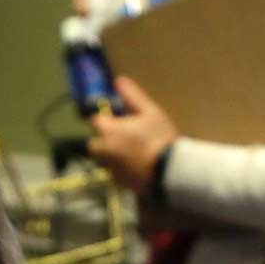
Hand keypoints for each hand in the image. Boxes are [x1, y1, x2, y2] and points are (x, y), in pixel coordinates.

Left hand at [86, 78, 176, 193]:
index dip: (105, 119)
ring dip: (111, 155)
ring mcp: (110, 168)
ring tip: (132, 154)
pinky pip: (114, 173)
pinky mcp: (118, 183)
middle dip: (103, 141)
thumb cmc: (160, 138)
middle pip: (94, 144)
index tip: (117, 120)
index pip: (95, 121)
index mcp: (109, 131)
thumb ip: (132, 96)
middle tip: (123, 139)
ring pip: (104, 159)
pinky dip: (120, 170)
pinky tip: (136, 167)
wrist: (170, 171)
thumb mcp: (150, 112)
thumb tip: (118, 80)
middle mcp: (104, 150)